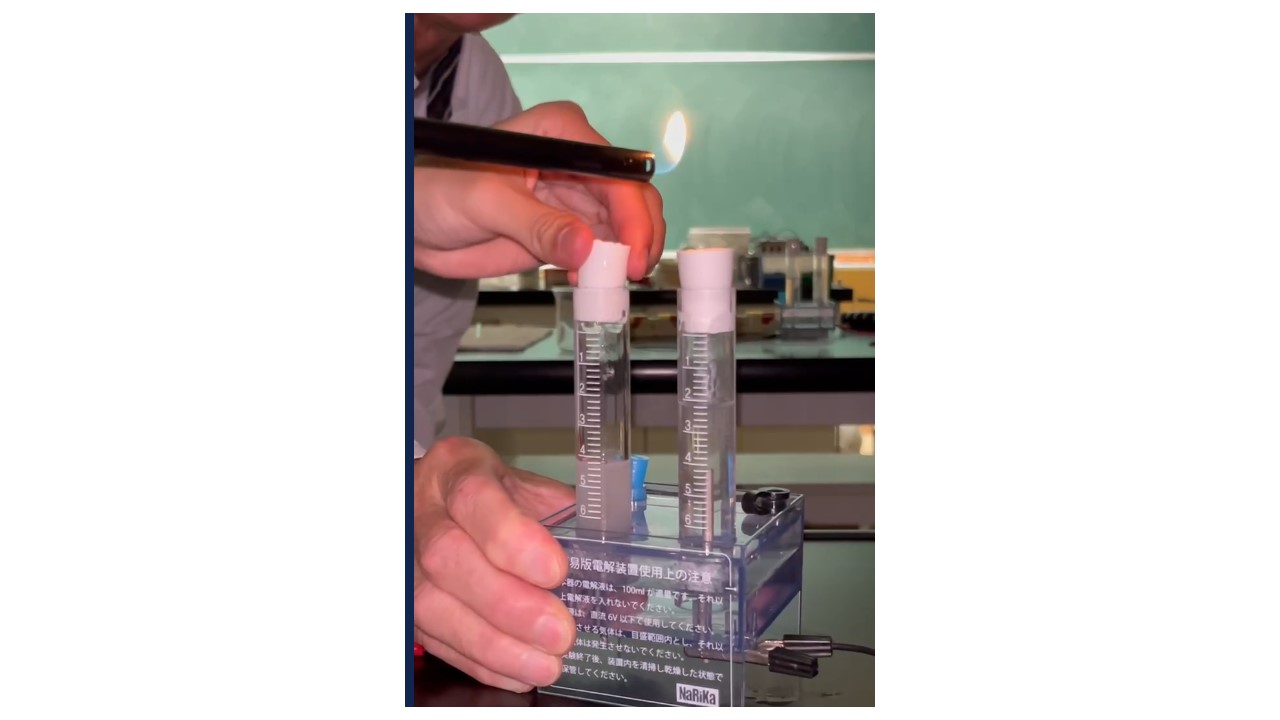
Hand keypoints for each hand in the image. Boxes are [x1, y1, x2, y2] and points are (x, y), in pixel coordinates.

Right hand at [413, 436, 576, 692]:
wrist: (441, 505)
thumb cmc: (495, 499)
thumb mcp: (530, 491)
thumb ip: (574, 525)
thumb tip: (624, 585)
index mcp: (457, 469)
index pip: (475, 498)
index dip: (513, 539)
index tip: (556, 571)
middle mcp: (422, 511)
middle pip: (449, 558)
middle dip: (508, 603)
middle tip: (559, 632)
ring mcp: (404, 559)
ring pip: (434, 605)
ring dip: (494, 643)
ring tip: (545, 663)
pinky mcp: (405, 603)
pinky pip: (434, 637)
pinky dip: (479, 661)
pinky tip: (517, 671)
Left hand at [414, 101, 665, 281]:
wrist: (416, 222)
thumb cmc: (438, 190)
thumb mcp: (486, 203)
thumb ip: (537, 225)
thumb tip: (585, 246)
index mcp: (561, 133)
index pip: (616, 171)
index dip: (633, 212)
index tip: (633, 251)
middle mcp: (577, 161)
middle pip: (632, 199)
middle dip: (639, 237)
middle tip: (632, 272)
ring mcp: (574, 198)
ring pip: (623, 228)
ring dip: (625, 257)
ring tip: (609, 282)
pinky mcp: (566, 231)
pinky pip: (601, 251)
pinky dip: (605, 269)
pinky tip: (589, 281)